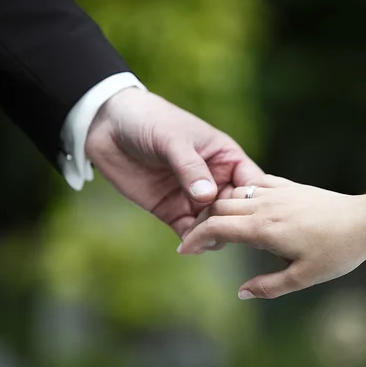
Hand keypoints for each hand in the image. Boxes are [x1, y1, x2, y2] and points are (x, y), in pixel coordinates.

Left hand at [85, 88, 262, 236]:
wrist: (108, 127)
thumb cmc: (149, 120)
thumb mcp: (173, 139)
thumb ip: (190, 168)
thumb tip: (208, 197)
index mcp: (226, 157)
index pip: (252, 183)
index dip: (257, 201)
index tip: (257, 216)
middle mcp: (215, 180)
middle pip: (235, 210)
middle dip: (234, 224)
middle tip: (226, 233)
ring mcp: (193, 198)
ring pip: (214, 226)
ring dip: (213, 236)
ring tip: (205, 240)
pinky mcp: (171, 211)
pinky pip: (188, 232)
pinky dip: (192, 241)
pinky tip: (190, 245)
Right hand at [178, 175, 365, 298]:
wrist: (365, 220)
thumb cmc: (337, 251)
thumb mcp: (304, 277)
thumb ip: (269, 287)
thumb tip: (241, 292)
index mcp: (264, 229)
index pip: (216, 228)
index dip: (195, 238)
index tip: (183, 250)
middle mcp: (265, 206)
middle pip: (218, 207)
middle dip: (200, 223)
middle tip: (195, 241)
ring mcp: (277, 193)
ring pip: (234, 194)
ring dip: (218, 208)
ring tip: (215, 225)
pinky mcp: (289, 187)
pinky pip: (254, 183)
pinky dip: (239, 193)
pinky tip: (241, 204)